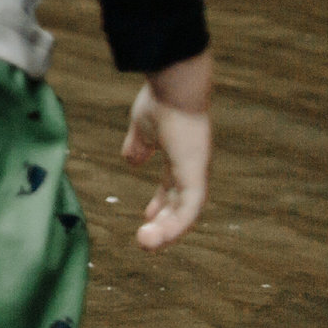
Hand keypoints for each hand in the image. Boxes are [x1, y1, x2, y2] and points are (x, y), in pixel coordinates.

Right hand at [120, 49, 211, 251]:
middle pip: (181, 203)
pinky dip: (175, 225)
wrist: (174, 84)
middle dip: (165, 222)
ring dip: (168, 231)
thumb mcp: (142, 128)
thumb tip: (131, 161)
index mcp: (180, 155)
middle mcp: (192, 166)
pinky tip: (158, 235)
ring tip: (146, 243)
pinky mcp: (195, 175)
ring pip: (186, 211)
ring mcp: (196, 171)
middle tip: (146, 238)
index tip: (147, 216)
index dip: (162, 204)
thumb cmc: (161, 99)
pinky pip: (189, 208)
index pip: (173, 187)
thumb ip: (138, 146)